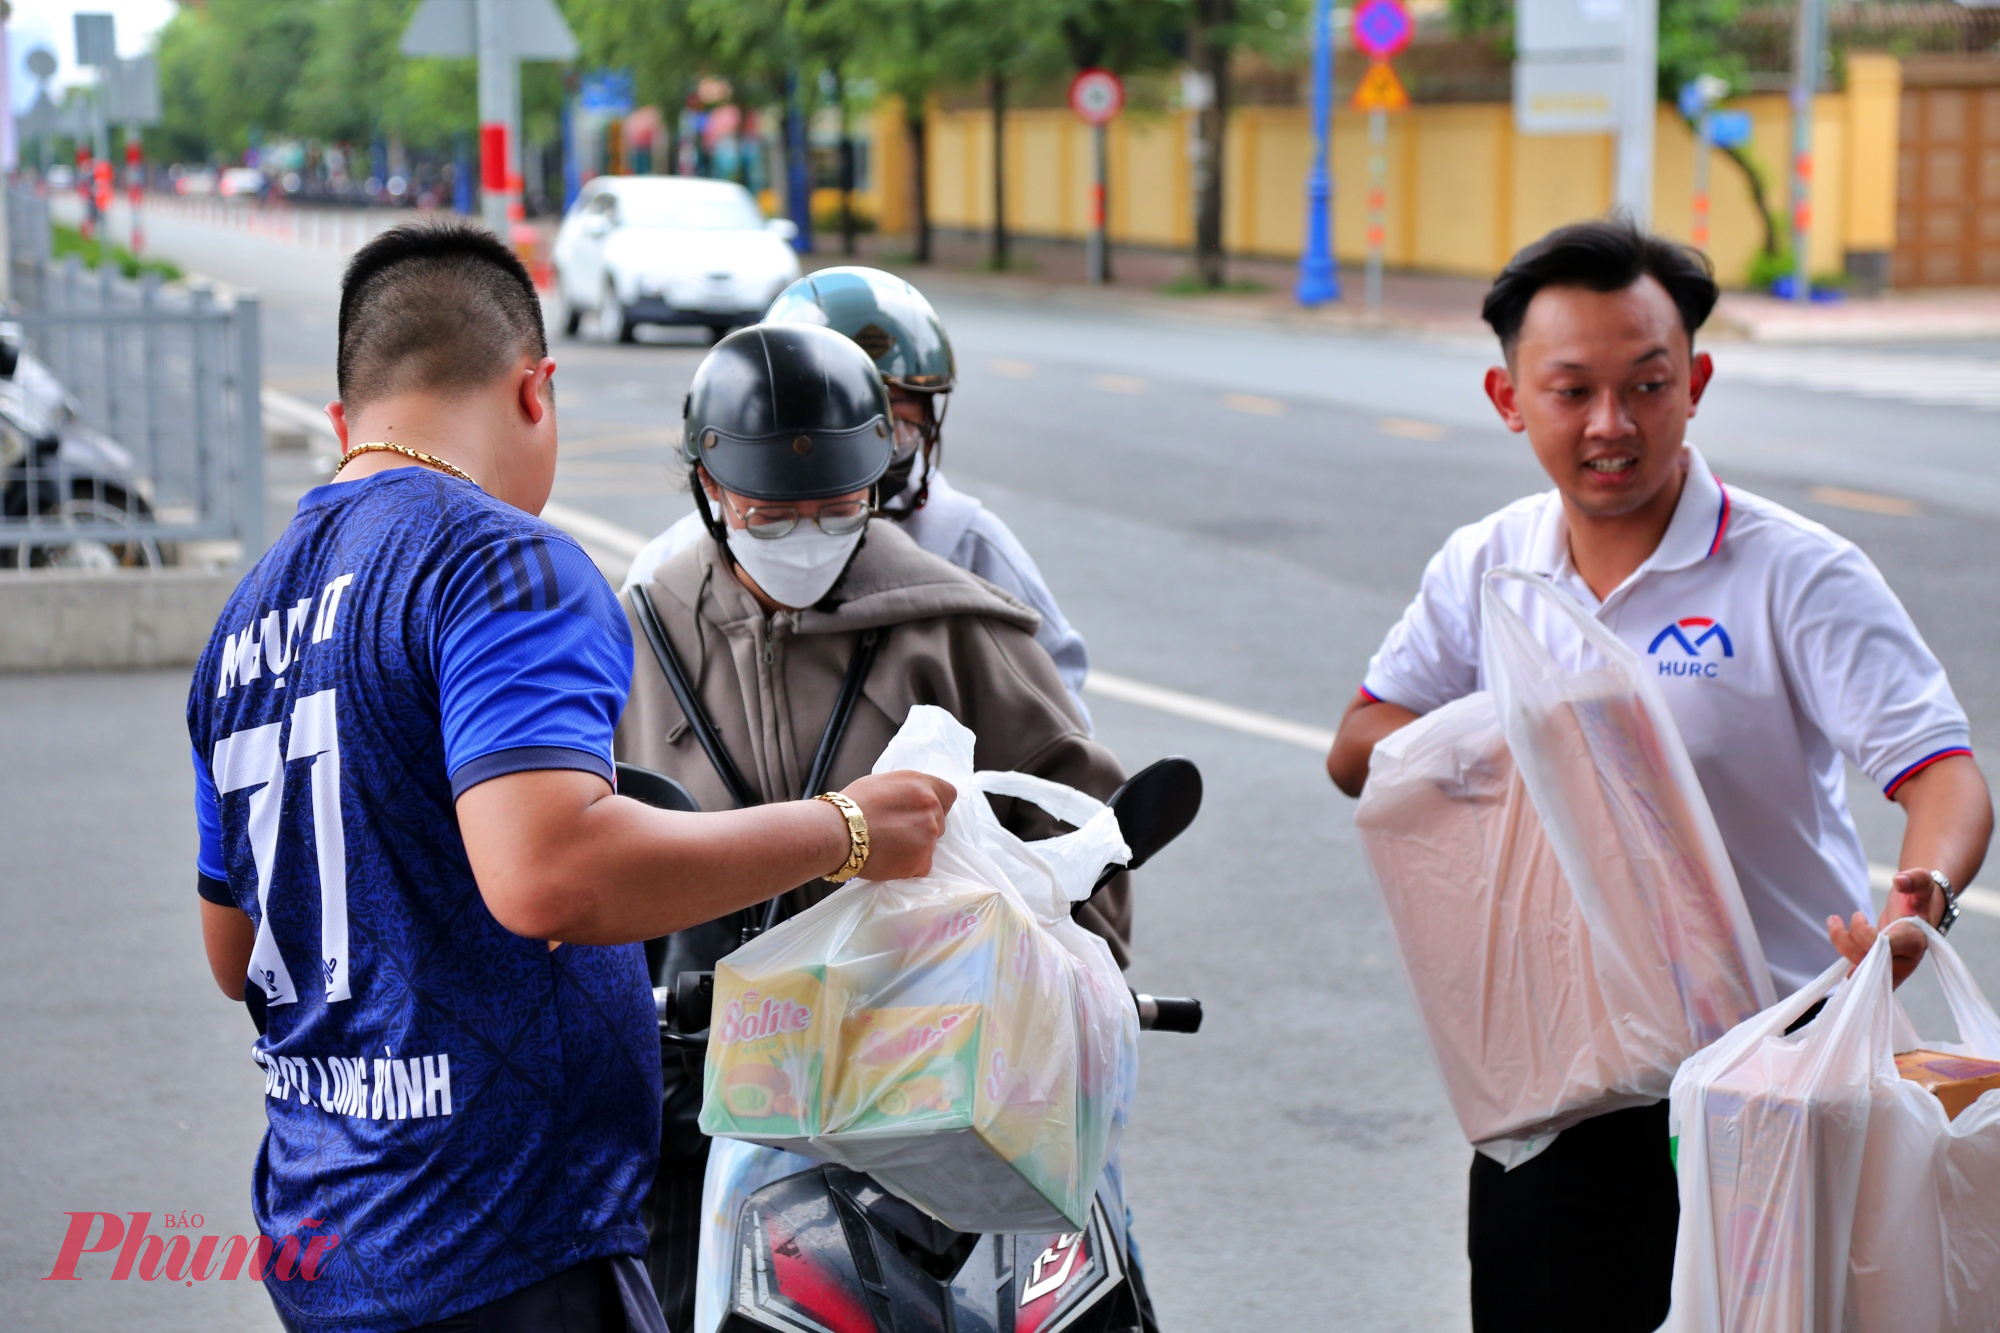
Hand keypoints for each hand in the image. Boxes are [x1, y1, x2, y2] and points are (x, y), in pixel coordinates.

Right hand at [839, 771, 954, 880]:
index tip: (923, 811)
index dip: (938, 804)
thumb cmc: (851, 805)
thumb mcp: (882, 783)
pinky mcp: (921, 861)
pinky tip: (889, 860)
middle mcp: (930, 808)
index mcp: (921, 785)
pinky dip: (909, 866)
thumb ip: (905, 792)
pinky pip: (922, 865)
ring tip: (889, 847)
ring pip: (930, 845)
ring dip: (915, 847)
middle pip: (939, 821)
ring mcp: (928, 836)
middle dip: (923, 827)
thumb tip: (911, 800)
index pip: (949, 794)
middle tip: (897, 832)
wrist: (837, 831)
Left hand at [1828, 867, 1942, 987]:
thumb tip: (1899, 880)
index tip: (1858, 914)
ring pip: (1858, 971)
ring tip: (1834, 922)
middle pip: (1866, 960)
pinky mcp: (1883, 976)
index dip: (1862, 932)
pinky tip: (1838, 938)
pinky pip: (1858, 976)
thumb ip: (1915, 880)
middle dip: (1844, 940)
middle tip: (1836, 919)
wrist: (1922, 916)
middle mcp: (1906, 962)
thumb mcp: (1922, 885)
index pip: (1882, 945)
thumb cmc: (1919, 900)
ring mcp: (1895, 972)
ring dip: (1840, 946)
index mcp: (1915, 942)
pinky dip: (1844, 958)